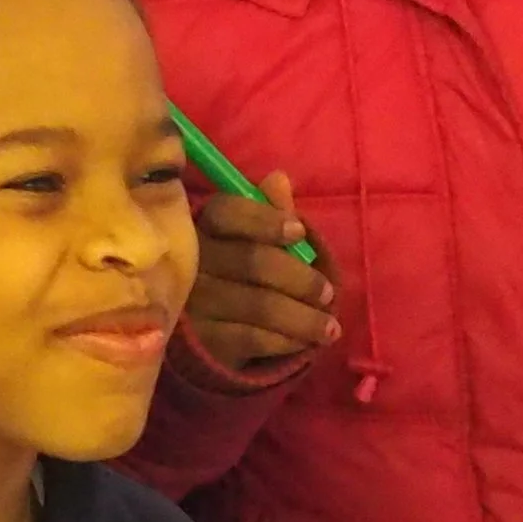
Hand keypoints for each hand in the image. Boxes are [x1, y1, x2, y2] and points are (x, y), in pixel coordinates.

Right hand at [186, 172, 339, 373]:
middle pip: (252, 262)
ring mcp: (193, 304)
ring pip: (259, 306)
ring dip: (303, 318)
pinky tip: (304, 343)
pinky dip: (285, 341)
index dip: (265, 221)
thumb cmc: (236, 276)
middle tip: (328, 293)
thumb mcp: (252, 241)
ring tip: (331, 328)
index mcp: (203, 226)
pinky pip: (252, 339)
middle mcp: (191, 262)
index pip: (227, 212)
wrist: (205, 335)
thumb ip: (268, 213)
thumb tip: (279, 179)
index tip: (300, 233)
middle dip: (300, 279)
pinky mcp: (200, 342)